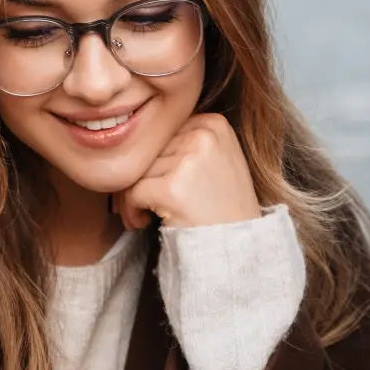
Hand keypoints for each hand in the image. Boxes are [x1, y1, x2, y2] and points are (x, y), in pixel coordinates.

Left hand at [116, 113, 262, 230]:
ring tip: (142, 214)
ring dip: (130, 196)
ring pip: (137, 170)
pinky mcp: (173, 188)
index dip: (152, 158)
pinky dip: (131, 209)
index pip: (163, 131)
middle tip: (137, 203)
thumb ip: (186, 140)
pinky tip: (141, 222)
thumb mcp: (218, 159)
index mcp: (214, 124)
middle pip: (149, 149)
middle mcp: (204, 136)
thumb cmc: (223, 207)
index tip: (150, 181)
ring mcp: (189, 161)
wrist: (238, 246)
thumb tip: (136, 136)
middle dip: (138, 178)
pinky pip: (133, 191)